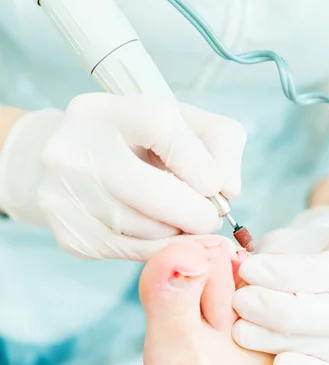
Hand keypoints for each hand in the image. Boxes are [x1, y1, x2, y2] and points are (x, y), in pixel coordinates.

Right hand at [0, 93, 245, 260]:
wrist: (70, 170)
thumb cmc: (136, 145)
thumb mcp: (179, 125)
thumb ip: (219, 142)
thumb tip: (230, 188)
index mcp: (104, 111)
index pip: (161, 126)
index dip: (199, 161)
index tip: (214, 185)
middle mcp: (73, 150)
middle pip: (155, 193)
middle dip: (198, 213)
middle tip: (210, 219)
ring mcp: (64, 195)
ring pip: (148, 230)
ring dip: (178, 233)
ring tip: (178, 222)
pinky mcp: (69, 235)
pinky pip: (133, 253)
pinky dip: (159, 250)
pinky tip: (163, 238)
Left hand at [232, 207, 328, 364]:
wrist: (328, 263)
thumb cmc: (303, 248)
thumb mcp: (287, 238)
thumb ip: (267, 257)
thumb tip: (240, 282)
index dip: (287, 273)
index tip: (248, 269)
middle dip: (283, 311)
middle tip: (241, 302)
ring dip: (283, 341)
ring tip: (242, 329)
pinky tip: (276, 363)